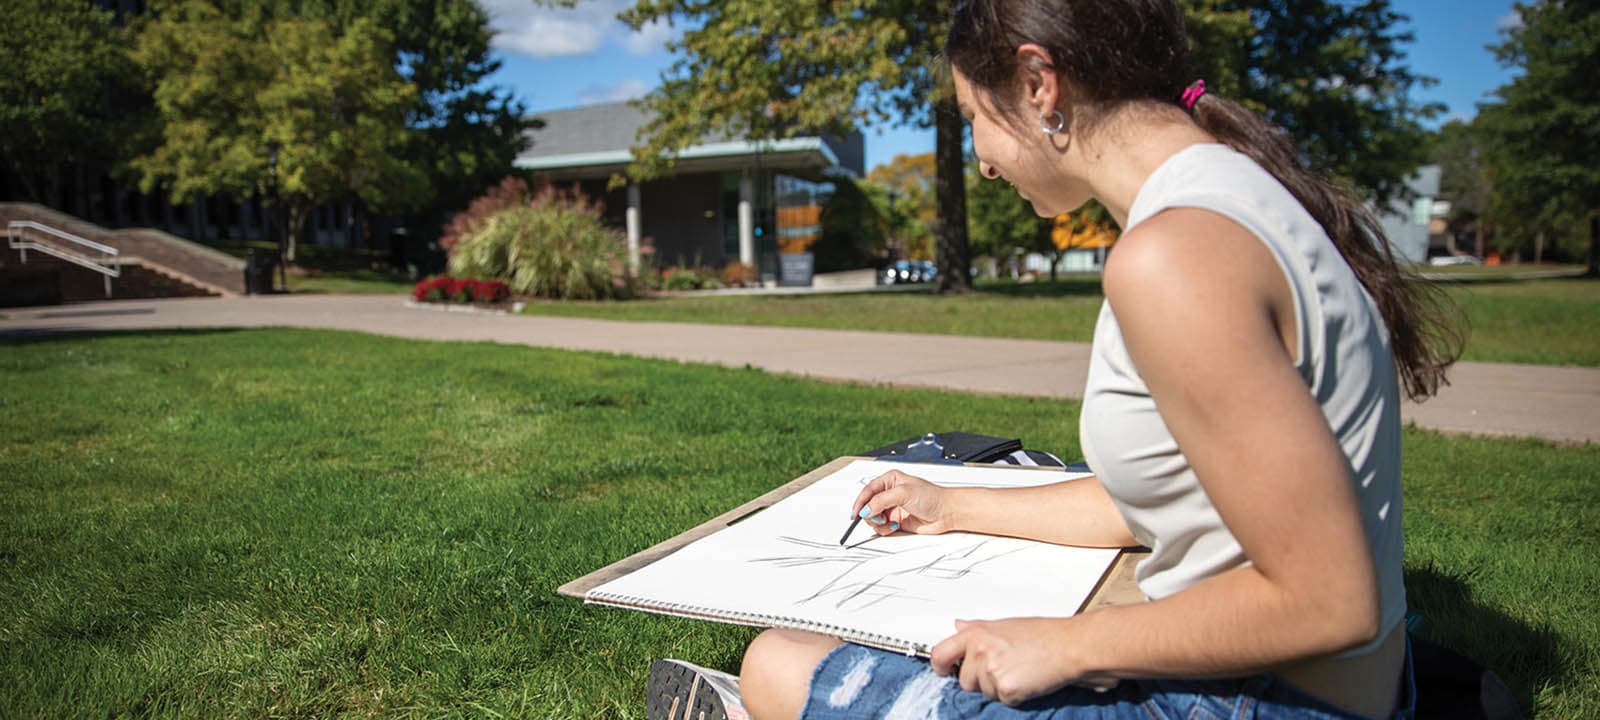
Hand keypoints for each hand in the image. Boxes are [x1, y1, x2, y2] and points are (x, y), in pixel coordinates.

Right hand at [852, 469, 957, 535]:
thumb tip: (866, 509)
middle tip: (878, 517)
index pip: (868, 490)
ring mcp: (892, 508)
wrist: (946, 512)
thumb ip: (882, 500)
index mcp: (890, 480)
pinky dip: (885, 529)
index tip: (856, 513)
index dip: (860, 502)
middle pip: (868, 505)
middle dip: (870, 513)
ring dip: (878, 522)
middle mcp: (889, 494)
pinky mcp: (896, 521)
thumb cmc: (932, 497)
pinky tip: (895, 526)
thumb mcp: (903, 493)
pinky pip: (882, 527)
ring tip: (889, 522)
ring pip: (873, 518)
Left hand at [929, 618, 1100, 705]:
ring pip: (983, 692)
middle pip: (963, 679)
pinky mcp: (1006, 689)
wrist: (1068, 647)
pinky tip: (1027, 680)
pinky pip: (1002, 700)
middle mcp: (980, 651)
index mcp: (976, 634)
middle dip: (979, 679)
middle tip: (1004, 668)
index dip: (940, 666)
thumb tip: (958, 626)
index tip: (943, 670)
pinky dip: (1014, 695)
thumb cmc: (1042, 635)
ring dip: (998, 688)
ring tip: (1019, 671)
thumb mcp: (1005, 625)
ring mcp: (992, 671)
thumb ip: (977, 628)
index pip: (941, 653)